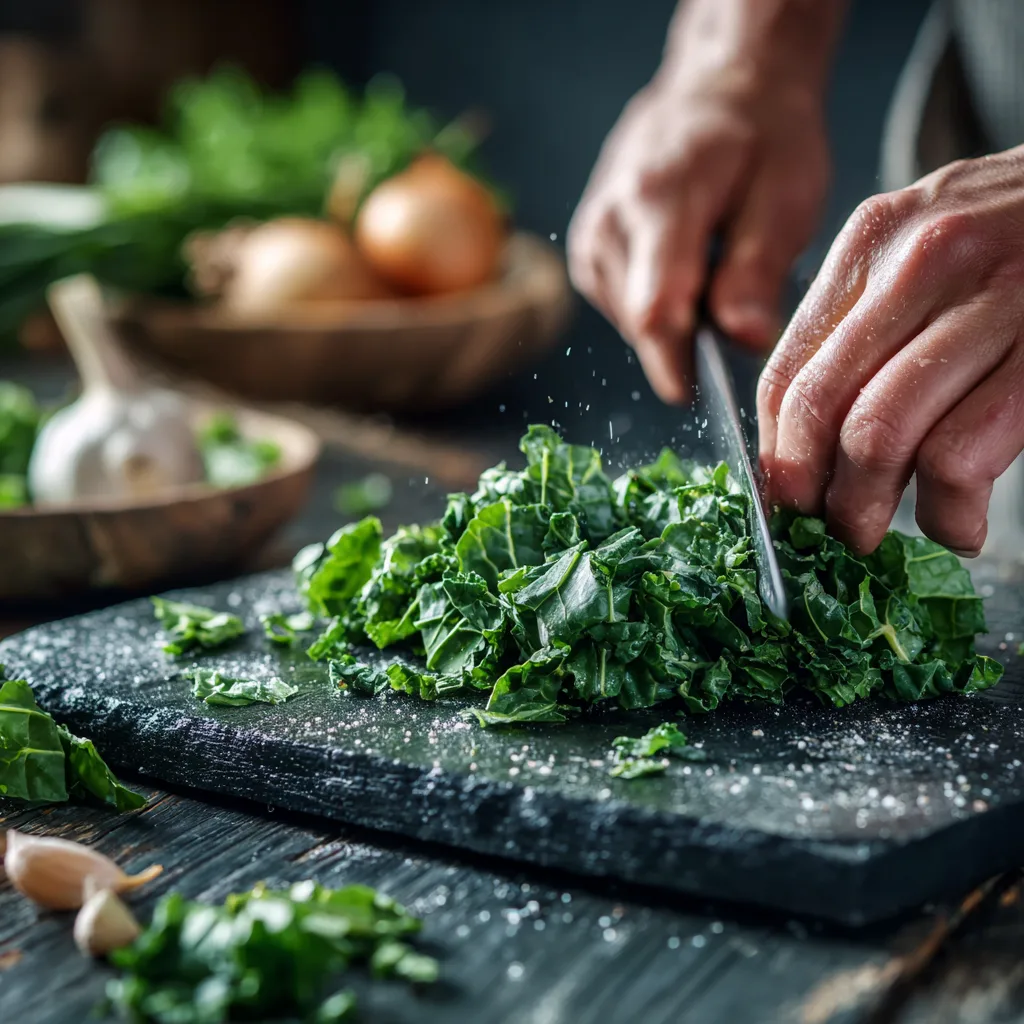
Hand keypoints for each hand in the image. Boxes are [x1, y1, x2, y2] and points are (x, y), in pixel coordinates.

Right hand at [568, 1, 838, 402]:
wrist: (717, 92)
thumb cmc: (761, 139)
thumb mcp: (785, 194)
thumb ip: (759, 270)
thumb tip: (745, 342)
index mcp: (659, 200)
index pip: (655, 309)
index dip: (677, 364)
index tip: (702, 398)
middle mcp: (610, 222)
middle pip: (640, 321)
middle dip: (688, 341)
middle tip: (737, 312)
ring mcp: (592, 237)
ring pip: (630, 320)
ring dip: (675, 323)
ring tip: (713, 275)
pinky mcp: (589, 252)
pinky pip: (623, 307)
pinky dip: (658, 306)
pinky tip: (686, 271)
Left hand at [757, 146, 1023, 555]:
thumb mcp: (932, 246)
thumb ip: (866, 319)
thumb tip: (806, 438)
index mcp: (874, 241)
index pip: (784, 372)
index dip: (776, 457)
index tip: (784, 503)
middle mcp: (921, 261)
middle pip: (819, 408)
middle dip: (810, 492)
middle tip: (826, 531)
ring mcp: (992, 301)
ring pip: (878, 436)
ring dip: (865, 510)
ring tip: (877, 535)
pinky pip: (960, 455)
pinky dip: (947, 513)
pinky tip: (957, 523)